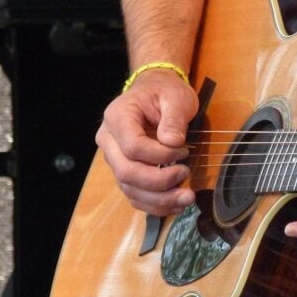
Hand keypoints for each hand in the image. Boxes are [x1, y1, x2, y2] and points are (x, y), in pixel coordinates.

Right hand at [95, 69, 198, 215]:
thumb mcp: (175, 97)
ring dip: (159, 199)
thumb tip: (172, 142)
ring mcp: (115, 159)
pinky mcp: (126, 173)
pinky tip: (176, 203)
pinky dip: (155, 204)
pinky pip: (135, 195)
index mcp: (117, 117)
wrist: (155, 92)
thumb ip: (173, 118)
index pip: (132, 146)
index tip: (184, 150)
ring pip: (130, 189)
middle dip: (158, 181)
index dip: (160, 155)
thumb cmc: (164, 92)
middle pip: (126, 172)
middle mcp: (109, 141)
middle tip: (185, 174)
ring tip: (187, 197)